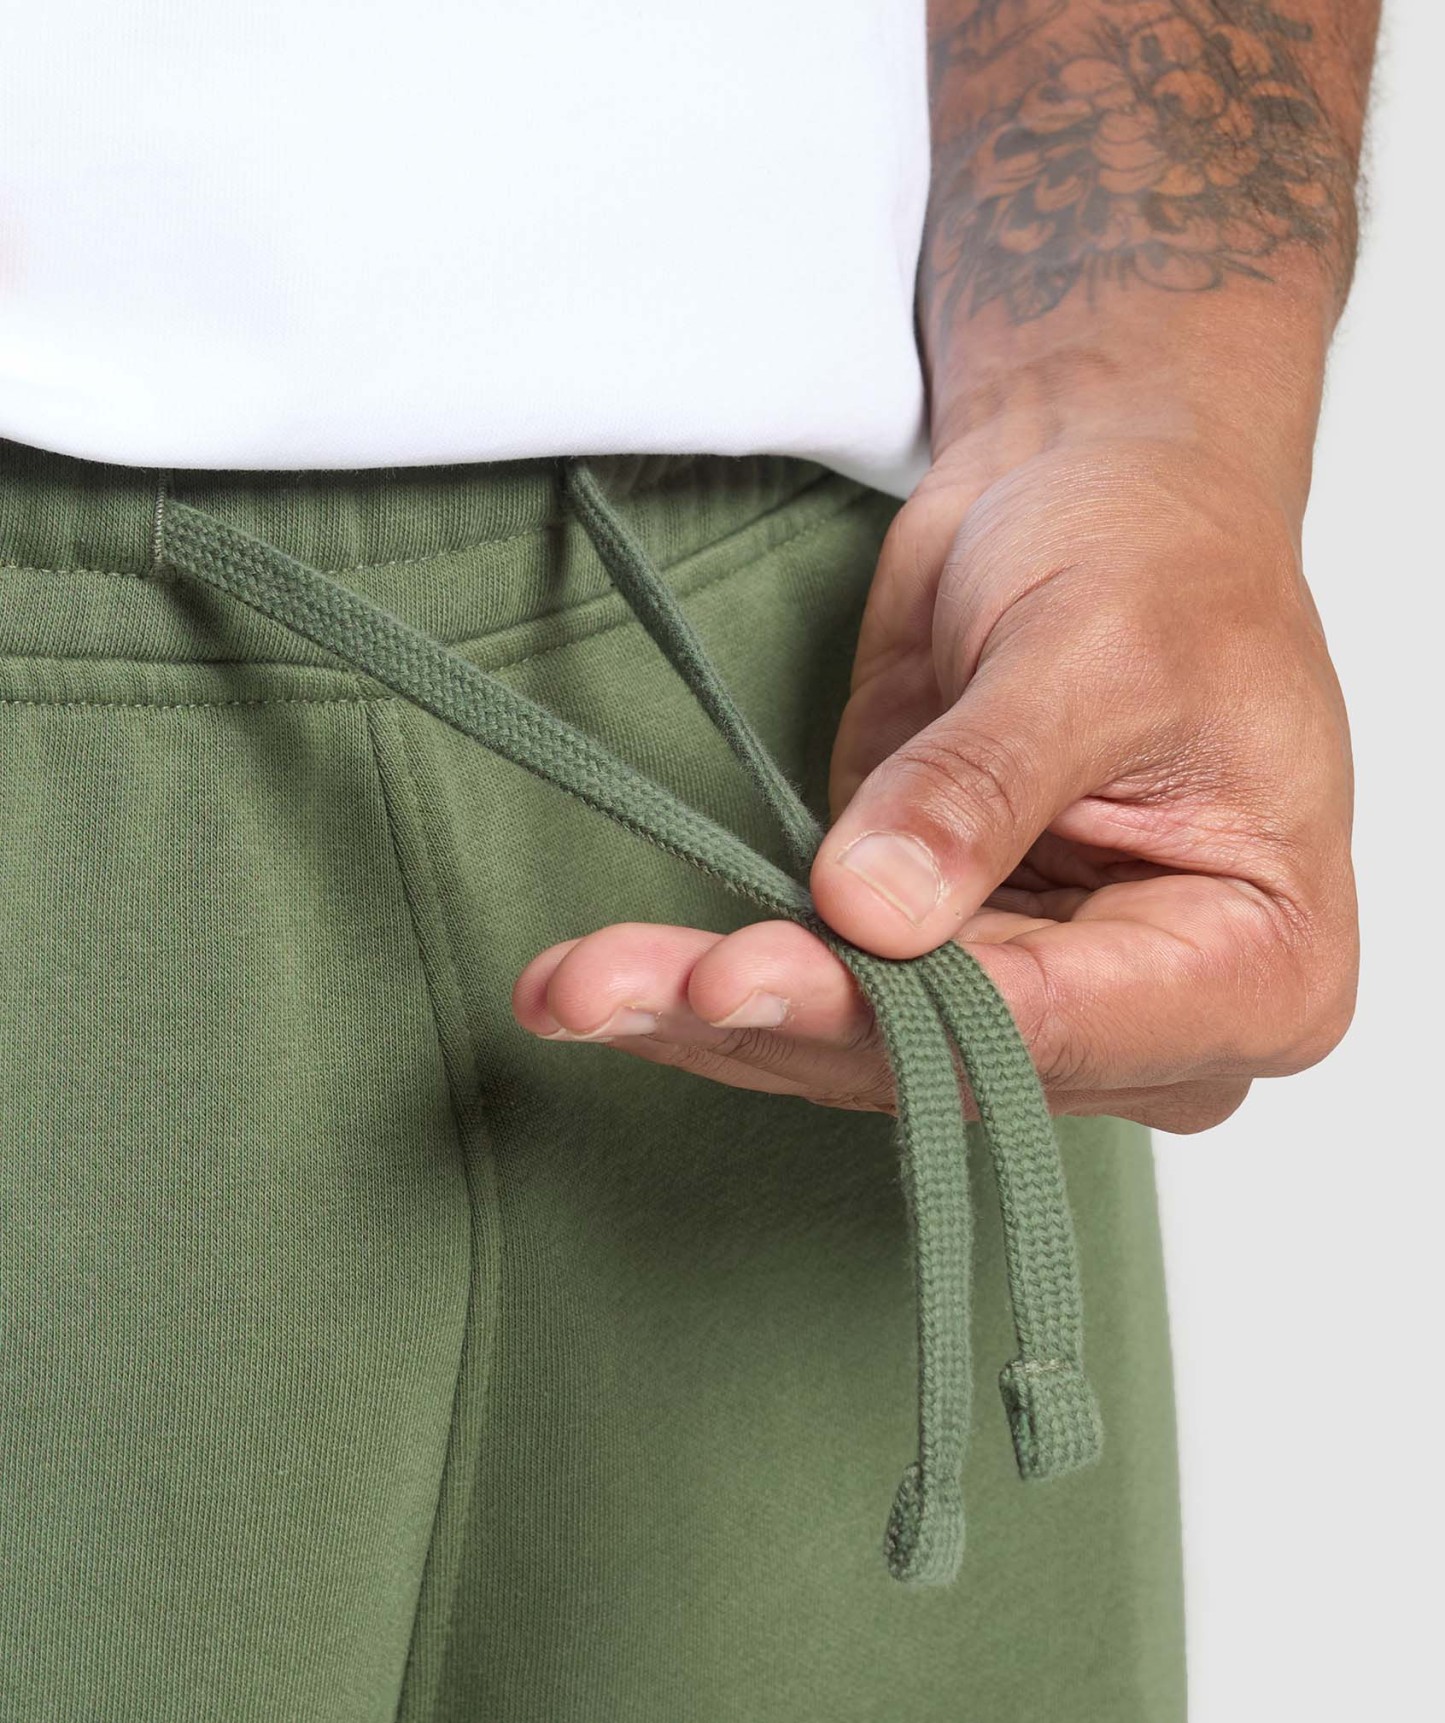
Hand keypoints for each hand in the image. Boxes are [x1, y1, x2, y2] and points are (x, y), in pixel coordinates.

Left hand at [512, 436, 1357, 1131]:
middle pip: (941, 1063)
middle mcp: (1145, 1019)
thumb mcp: (1096, 648)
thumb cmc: (1159, 553)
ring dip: (704, 1016)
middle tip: (604, 989)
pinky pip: (814, 997)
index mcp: (1260, 966)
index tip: (744, 976)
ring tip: (569, 987)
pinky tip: (599, 982)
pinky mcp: (930, 955)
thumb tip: (871, 911)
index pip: (1061, 1024)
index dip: (893, 1011)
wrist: (1096, 492)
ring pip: (856, 1050)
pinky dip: (705, 985)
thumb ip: (985, 785)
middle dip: (765, 1023)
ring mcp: (1033, 997)